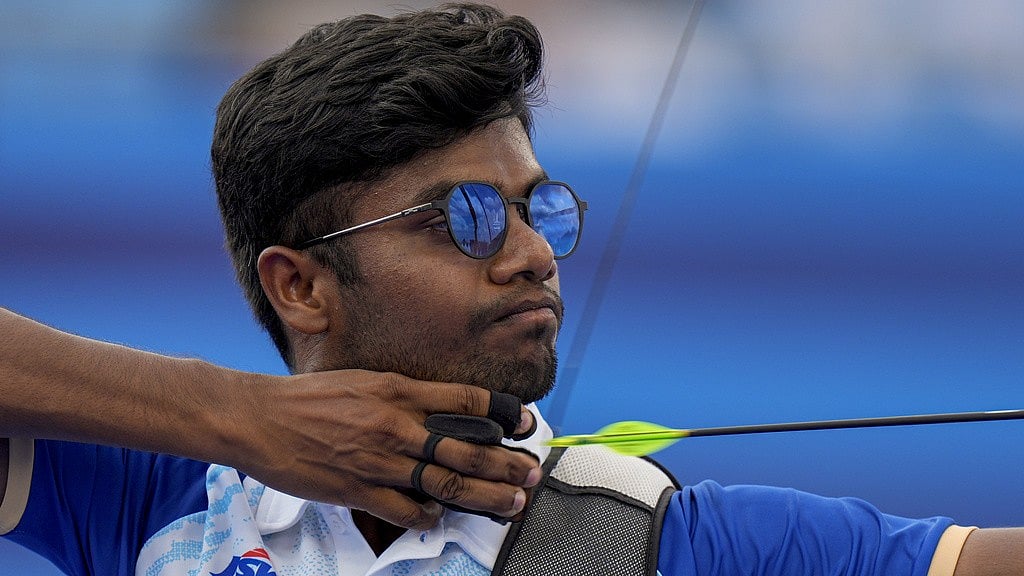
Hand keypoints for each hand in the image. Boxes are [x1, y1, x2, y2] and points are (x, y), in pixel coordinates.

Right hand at [230, 370, 541, 529]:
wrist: (258, 419)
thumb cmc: (308, 397)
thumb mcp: (363, 379)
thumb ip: (403, 393)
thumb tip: (440, 405)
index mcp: (397, 390)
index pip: (466, 398)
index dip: (504, 411)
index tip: (526, 422)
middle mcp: (396, 425)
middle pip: (467, 448)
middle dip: (507, 464)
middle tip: (532, 472)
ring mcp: (379, 460)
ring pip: (447, 484)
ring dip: (486, 496)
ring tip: (511, 502)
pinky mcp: (359, 490)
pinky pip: (407, 510)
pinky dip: (430, 517)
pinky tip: (442, 517)